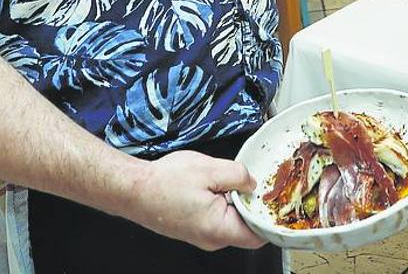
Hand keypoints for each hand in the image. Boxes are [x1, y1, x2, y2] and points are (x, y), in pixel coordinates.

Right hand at [130, 150, 266, 250]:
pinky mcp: (193, 228)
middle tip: (242, 180)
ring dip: (232, 200)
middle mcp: (211, 239)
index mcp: (219, 229)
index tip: (274, 198)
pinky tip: (207, 186)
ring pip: (230, 219)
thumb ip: (238, 176)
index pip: (259, 234)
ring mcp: (201, 236)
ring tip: (218, 181)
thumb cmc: (164, 182)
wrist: (133, 189)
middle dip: (248, 202)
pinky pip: (216, 217)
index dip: (269, 215)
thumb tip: (252, 183)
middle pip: (246, 226)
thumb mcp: (210, 169)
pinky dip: (218, 201)